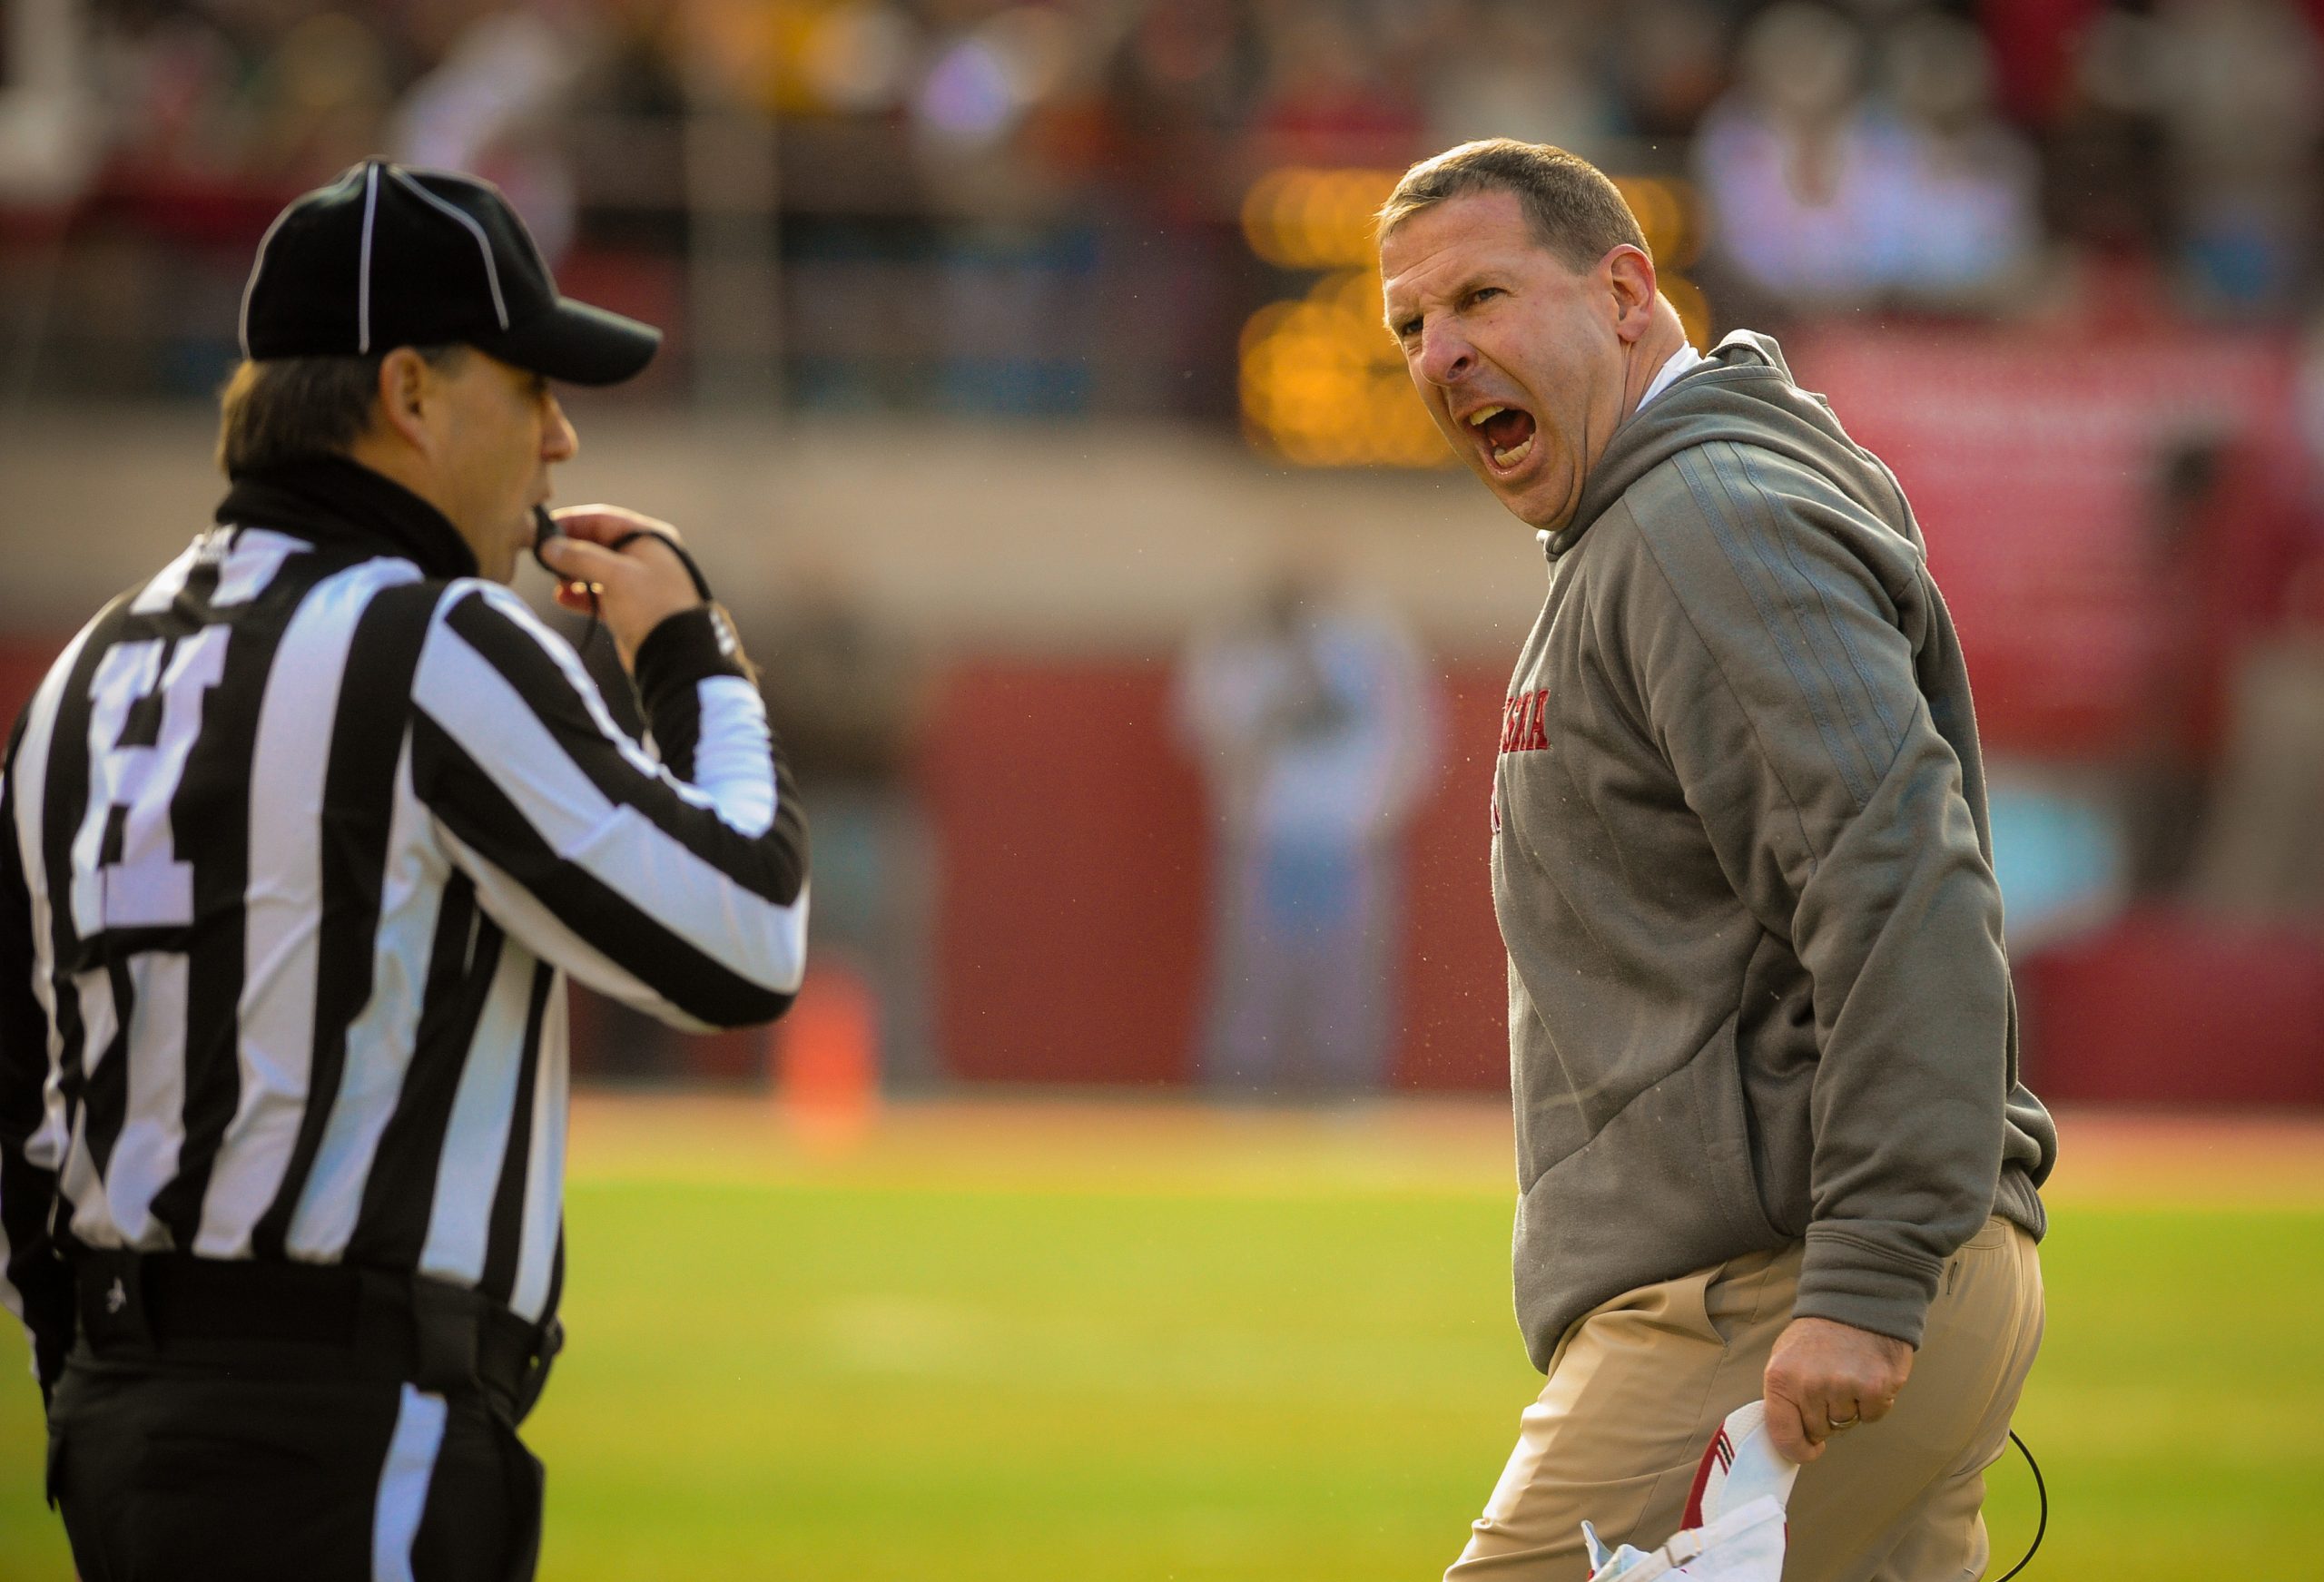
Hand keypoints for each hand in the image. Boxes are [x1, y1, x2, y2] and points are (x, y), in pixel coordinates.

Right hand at [537, 504, 702, 669]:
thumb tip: (548, 547)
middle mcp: (644, 556)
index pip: (603, 519)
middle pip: (597, 543)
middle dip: (569, 551)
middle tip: (544, 558)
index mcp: (648, 538)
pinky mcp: (629, 607)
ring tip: (555, 581)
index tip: (543, 529)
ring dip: (572, 574)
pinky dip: (580, 595)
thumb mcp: (615, 575)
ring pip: (595, 570)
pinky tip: (563, 598)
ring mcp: (636, 582)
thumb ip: (580, 557)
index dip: (572, 522)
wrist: (675, 655)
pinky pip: (598, 594)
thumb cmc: (652, 607)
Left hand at [1762, 1315, 1912, 1463]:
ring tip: (1848, 1373)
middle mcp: (1809, 1385)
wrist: (1857, 1301)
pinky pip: (1874, 1416)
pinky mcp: (1876, 1388)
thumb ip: (1784, 1396)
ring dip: (1850, 1406)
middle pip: (1819, 1430)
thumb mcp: (1785, 1357)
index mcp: (1779, 1378)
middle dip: (1825, 1416)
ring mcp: (1843, 1387)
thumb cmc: (1818, 1334)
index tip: (1809, 1450)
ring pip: (1847, 1423)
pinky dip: (1874, 1402)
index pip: (1783, 1434)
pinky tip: (1867, 1374)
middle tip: (1830, 1384)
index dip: (1797, 1449)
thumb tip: (1790, 1438)